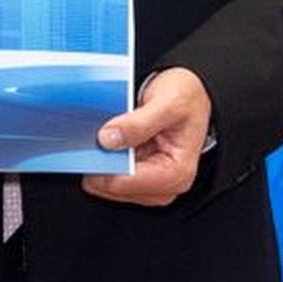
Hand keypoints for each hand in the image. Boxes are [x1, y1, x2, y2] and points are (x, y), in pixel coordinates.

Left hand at [87, 67, 211, 206]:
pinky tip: (108, 142)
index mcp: (175, 173)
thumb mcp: (167, 103)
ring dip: (101, 162)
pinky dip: (105, 161)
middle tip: (94, 136)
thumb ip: (138, 123)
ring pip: (109, 186)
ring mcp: (153, 185)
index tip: (90, 143)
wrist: (192, 93)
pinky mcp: (142, 179)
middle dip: (100, 164)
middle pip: (114, 188)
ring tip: (104, 136)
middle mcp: (166, 186)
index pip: (124, 183)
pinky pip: (112, 178)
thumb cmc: (187, 98)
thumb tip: (108, 139)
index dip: (101, 164)